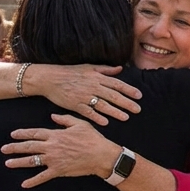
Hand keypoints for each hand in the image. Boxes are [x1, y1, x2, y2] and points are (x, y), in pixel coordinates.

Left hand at [1, 113, 121, 188]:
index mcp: (56, 135)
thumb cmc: (92, 138)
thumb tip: (52, 116)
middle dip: (14, 148)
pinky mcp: (58, 170)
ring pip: (32, 161)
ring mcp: (54, 159)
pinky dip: (33, 181)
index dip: (23, 133)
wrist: (101, 155)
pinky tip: (24, 184)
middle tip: (4, 149)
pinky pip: (43, 177)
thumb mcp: (80, 124)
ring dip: (19, 162)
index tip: (13, 134)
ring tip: (8, 163)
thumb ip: (65, 119)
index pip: (35, 133)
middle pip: (29, 147)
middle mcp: (52, 147)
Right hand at [26, 64, 140, 125]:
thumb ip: (105, 69)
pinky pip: (88, 112)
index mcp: (97, 77)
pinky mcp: (75, 105)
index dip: (129, 90)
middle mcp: (93, 86)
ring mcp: (84, 96)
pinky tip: (105, 123)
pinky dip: (97, 117)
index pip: (117, 84)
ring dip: (115, 112)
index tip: (139, 96)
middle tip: (137, 109)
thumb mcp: (89, 67)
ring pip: (103, 105)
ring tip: (126, 117)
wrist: (50, 78)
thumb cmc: (70, 72)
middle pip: (113, 96)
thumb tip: (120, 68)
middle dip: (127, 103)